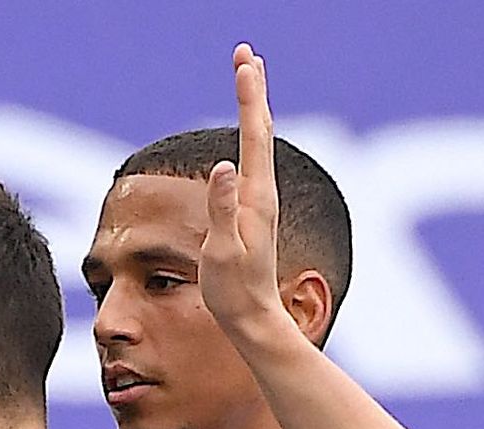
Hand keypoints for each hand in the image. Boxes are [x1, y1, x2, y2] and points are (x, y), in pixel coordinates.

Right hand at [197, 44, 294, 344]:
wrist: (253, 320)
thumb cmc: (234, 291)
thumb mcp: (223, 252)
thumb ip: (222, 209)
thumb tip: (223, 166)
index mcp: (255, 196)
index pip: (253, 135)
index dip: (249, 96)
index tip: (244, 62)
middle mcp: (262, 192)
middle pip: (261, 129)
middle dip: (253, 89)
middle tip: (246, 53)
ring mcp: (259, 201)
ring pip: (259, 142)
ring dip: (253, 106)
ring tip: (247, 77)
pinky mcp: (253, 211)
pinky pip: (252, 159)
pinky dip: (249, 133)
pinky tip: (246, 133)